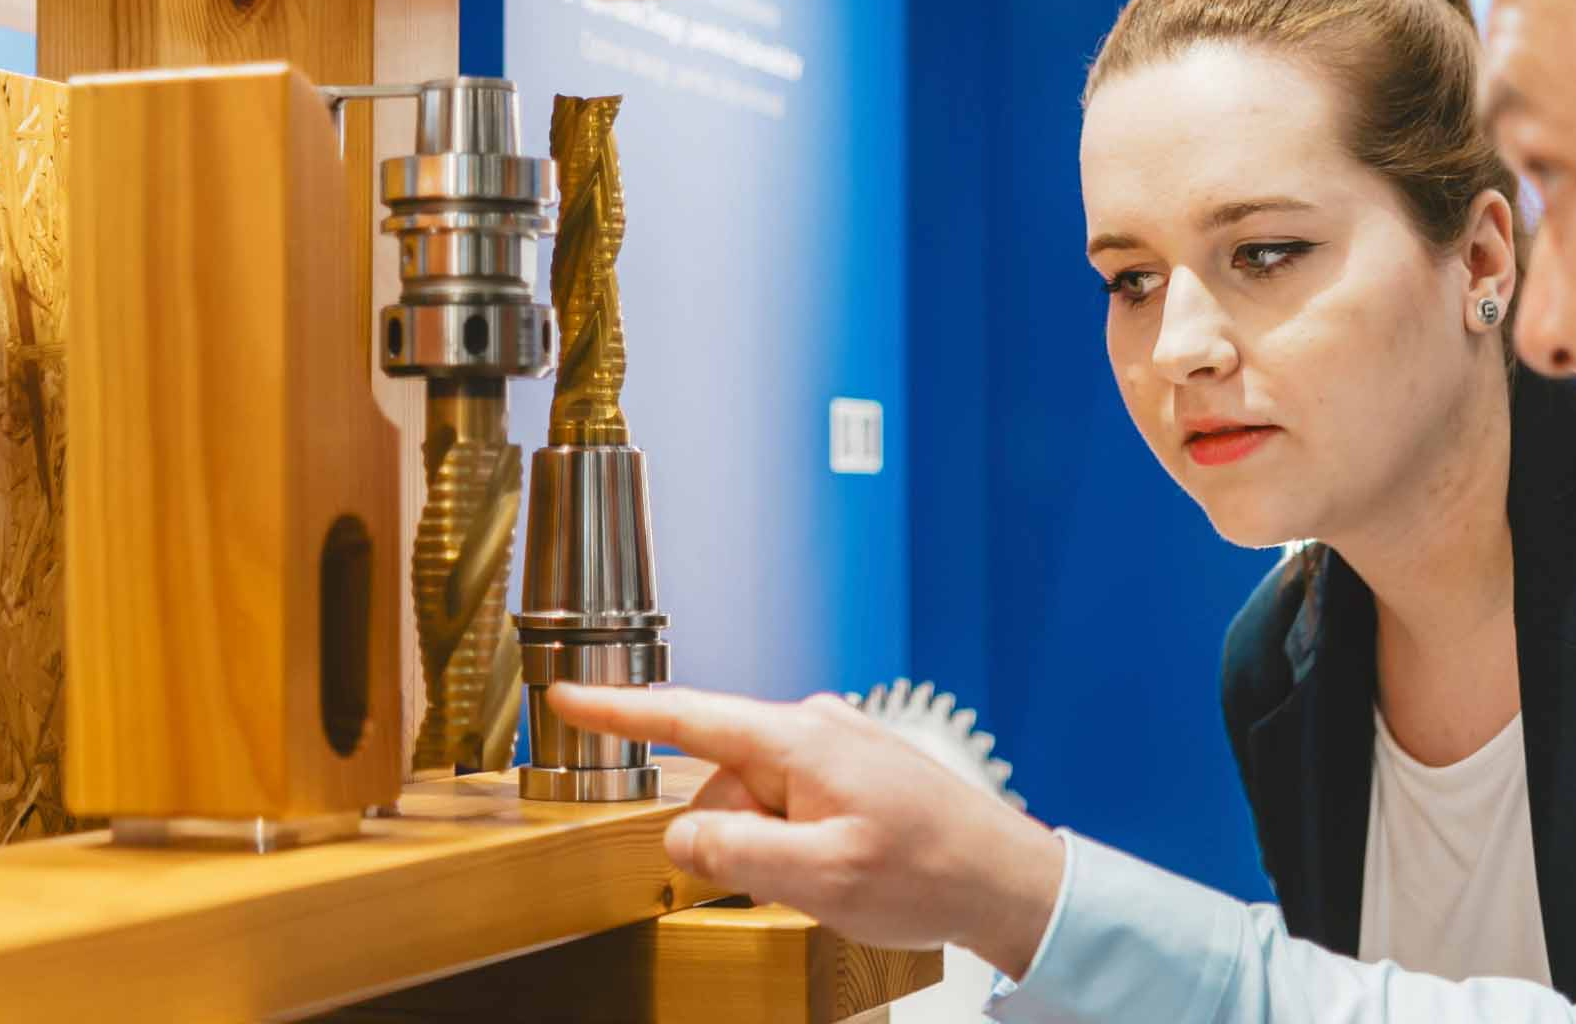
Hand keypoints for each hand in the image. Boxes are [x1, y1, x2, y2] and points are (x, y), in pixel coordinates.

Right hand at [543, 683, 1068, 978]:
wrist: (1009, 881)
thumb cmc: (927, 875)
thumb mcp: (818, 877)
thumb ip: (735, 852)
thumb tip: (679, 835)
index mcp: (798, 739)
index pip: (687, 715)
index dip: (619, 710)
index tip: (565, 694)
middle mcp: (813, 726)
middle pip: (722, 777)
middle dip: (730, 832)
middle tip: (789, 880)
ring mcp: (836, 744)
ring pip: (756, 796)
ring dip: (770, 843)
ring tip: (831, 878)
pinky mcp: (853, 769)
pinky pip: (790, 801)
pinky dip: (795, 839)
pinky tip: (840, 869)